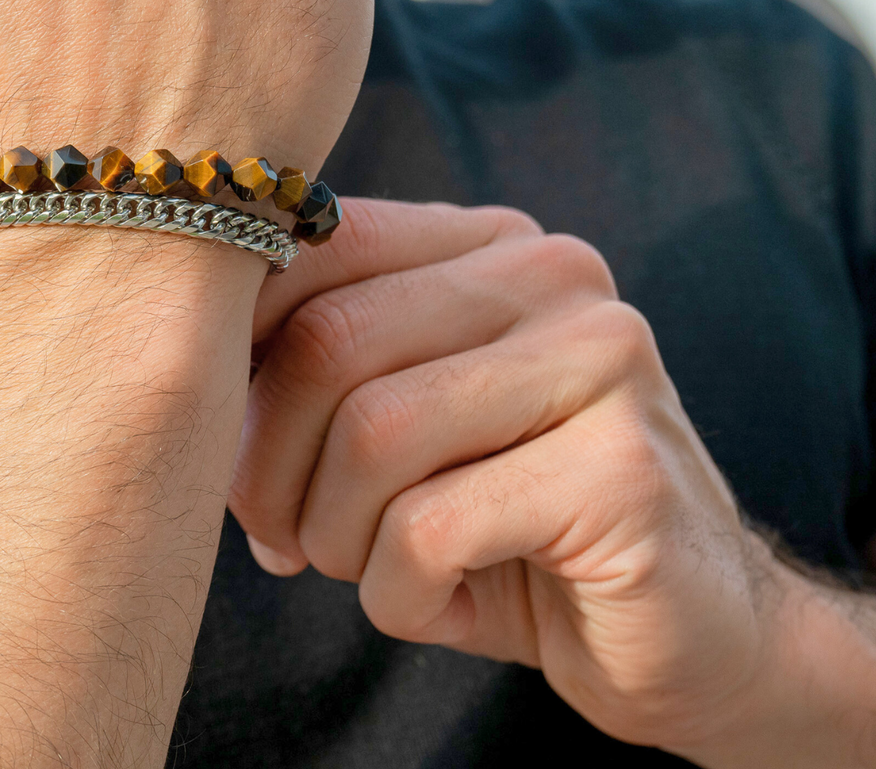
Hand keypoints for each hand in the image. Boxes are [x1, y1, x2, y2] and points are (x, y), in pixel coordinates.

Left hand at [230, 198, 781, 755]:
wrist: (693, 633)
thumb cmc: (508, 521)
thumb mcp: (400, 423)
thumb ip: (313, 370)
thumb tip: (182, 370)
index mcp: (485, 243)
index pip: (315, 243)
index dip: (236, 344)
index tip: (218, 435)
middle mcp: (550, 273)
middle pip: (328, 341)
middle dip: (268, 463)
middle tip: (279, 537)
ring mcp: (601, 359)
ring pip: (372, 434)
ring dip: (335, 536)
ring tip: (368, 569)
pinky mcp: (623, 469)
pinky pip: (430, 529)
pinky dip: (398, 593)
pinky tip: (440, 603)